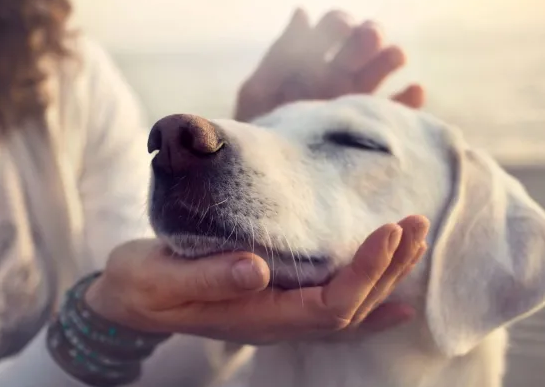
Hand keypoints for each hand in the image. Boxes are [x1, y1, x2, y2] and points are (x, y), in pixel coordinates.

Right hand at [85, 215, 428, 344]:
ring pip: (348, 307)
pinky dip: (370, 302)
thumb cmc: (142, 285)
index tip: (388, 230)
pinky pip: (333, 309)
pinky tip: (397, 300)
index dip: (364, 272)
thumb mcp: (161, 278)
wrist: (129, 299)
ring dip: (386, 276)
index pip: (328, 305)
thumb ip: (207, 277)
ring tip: (414, 240)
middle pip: (351, 307)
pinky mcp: (274, 300)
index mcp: (255, 317)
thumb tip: (257, 268)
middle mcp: (276, 322)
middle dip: (388, 267)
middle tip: (415, 223)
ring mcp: (278, 315)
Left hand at [235, 9, 424, 121]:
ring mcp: (355, 102)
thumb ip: (280, 55)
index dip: (339, 23)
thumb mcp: (259, 93)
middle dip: (368, 35)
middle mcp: (336, 77)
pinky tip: (413, 91)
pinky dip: (409, 100)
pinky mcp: (371, 130)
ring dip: (391, 57)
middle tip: (368, 39)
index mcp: (310, 62)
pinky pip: (398, 112)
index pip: (332, 28)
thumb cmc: (257, 135)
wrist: (269, 181)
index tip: (342, 29)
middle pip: (362, 44)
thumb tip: (302, 12)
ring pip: (382, 70)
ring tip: (394, 57)